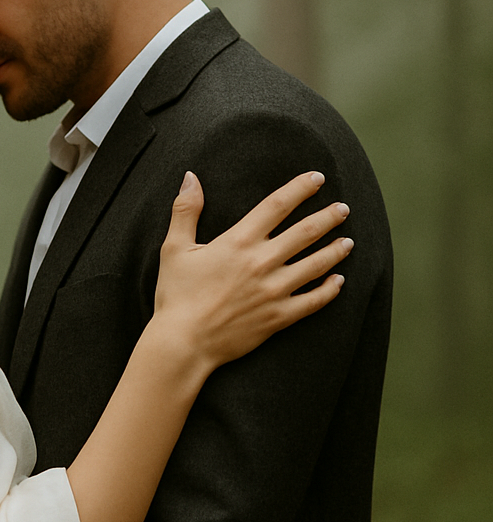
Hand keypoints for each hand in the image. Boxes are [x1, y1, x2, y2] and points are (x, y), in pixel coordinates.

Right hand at [154, 170, 351, 368]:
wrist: (184, 343)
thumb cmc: (176, 296)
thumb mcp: (174, 249)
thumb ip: (186, 211)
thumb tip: (190, 178)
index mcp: (239, 241)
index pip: (277, 205)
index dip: (300, 188)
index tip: (317, 179)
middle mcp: (262, 262)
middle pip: (306, 231)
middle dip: (329, 216)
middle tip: (343, 209)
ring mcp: (274, 291)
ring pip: (317, 264)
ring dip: (336, 250)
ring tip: (348, 241)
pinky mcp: (279, 317)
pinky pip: (314, 301)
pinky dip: (330, 290)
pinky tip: (339, 281)